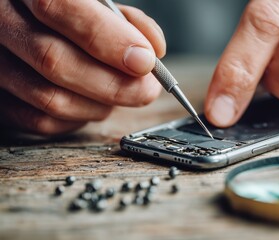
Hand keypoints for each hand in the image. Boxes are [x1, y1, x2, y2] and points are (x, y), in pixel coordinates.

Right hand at [0, 0, 164, 134]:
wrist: (32, 24)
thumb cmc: (74, 15)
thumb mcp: (97, 2)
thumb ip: (124, 21)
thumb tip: (152, 54)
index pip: (58, 7)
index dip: (107, 39)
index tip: (144, 61)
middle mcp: (1, 23)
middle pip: (54, 61)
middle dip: (113, 84)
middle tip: (146, 90)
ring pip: (48, 99)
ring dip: (99, 105)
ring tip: (120, 94)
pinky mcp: (0, 97)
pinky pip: (39, 121)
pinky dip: (78, 119)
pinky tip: (93, 103)